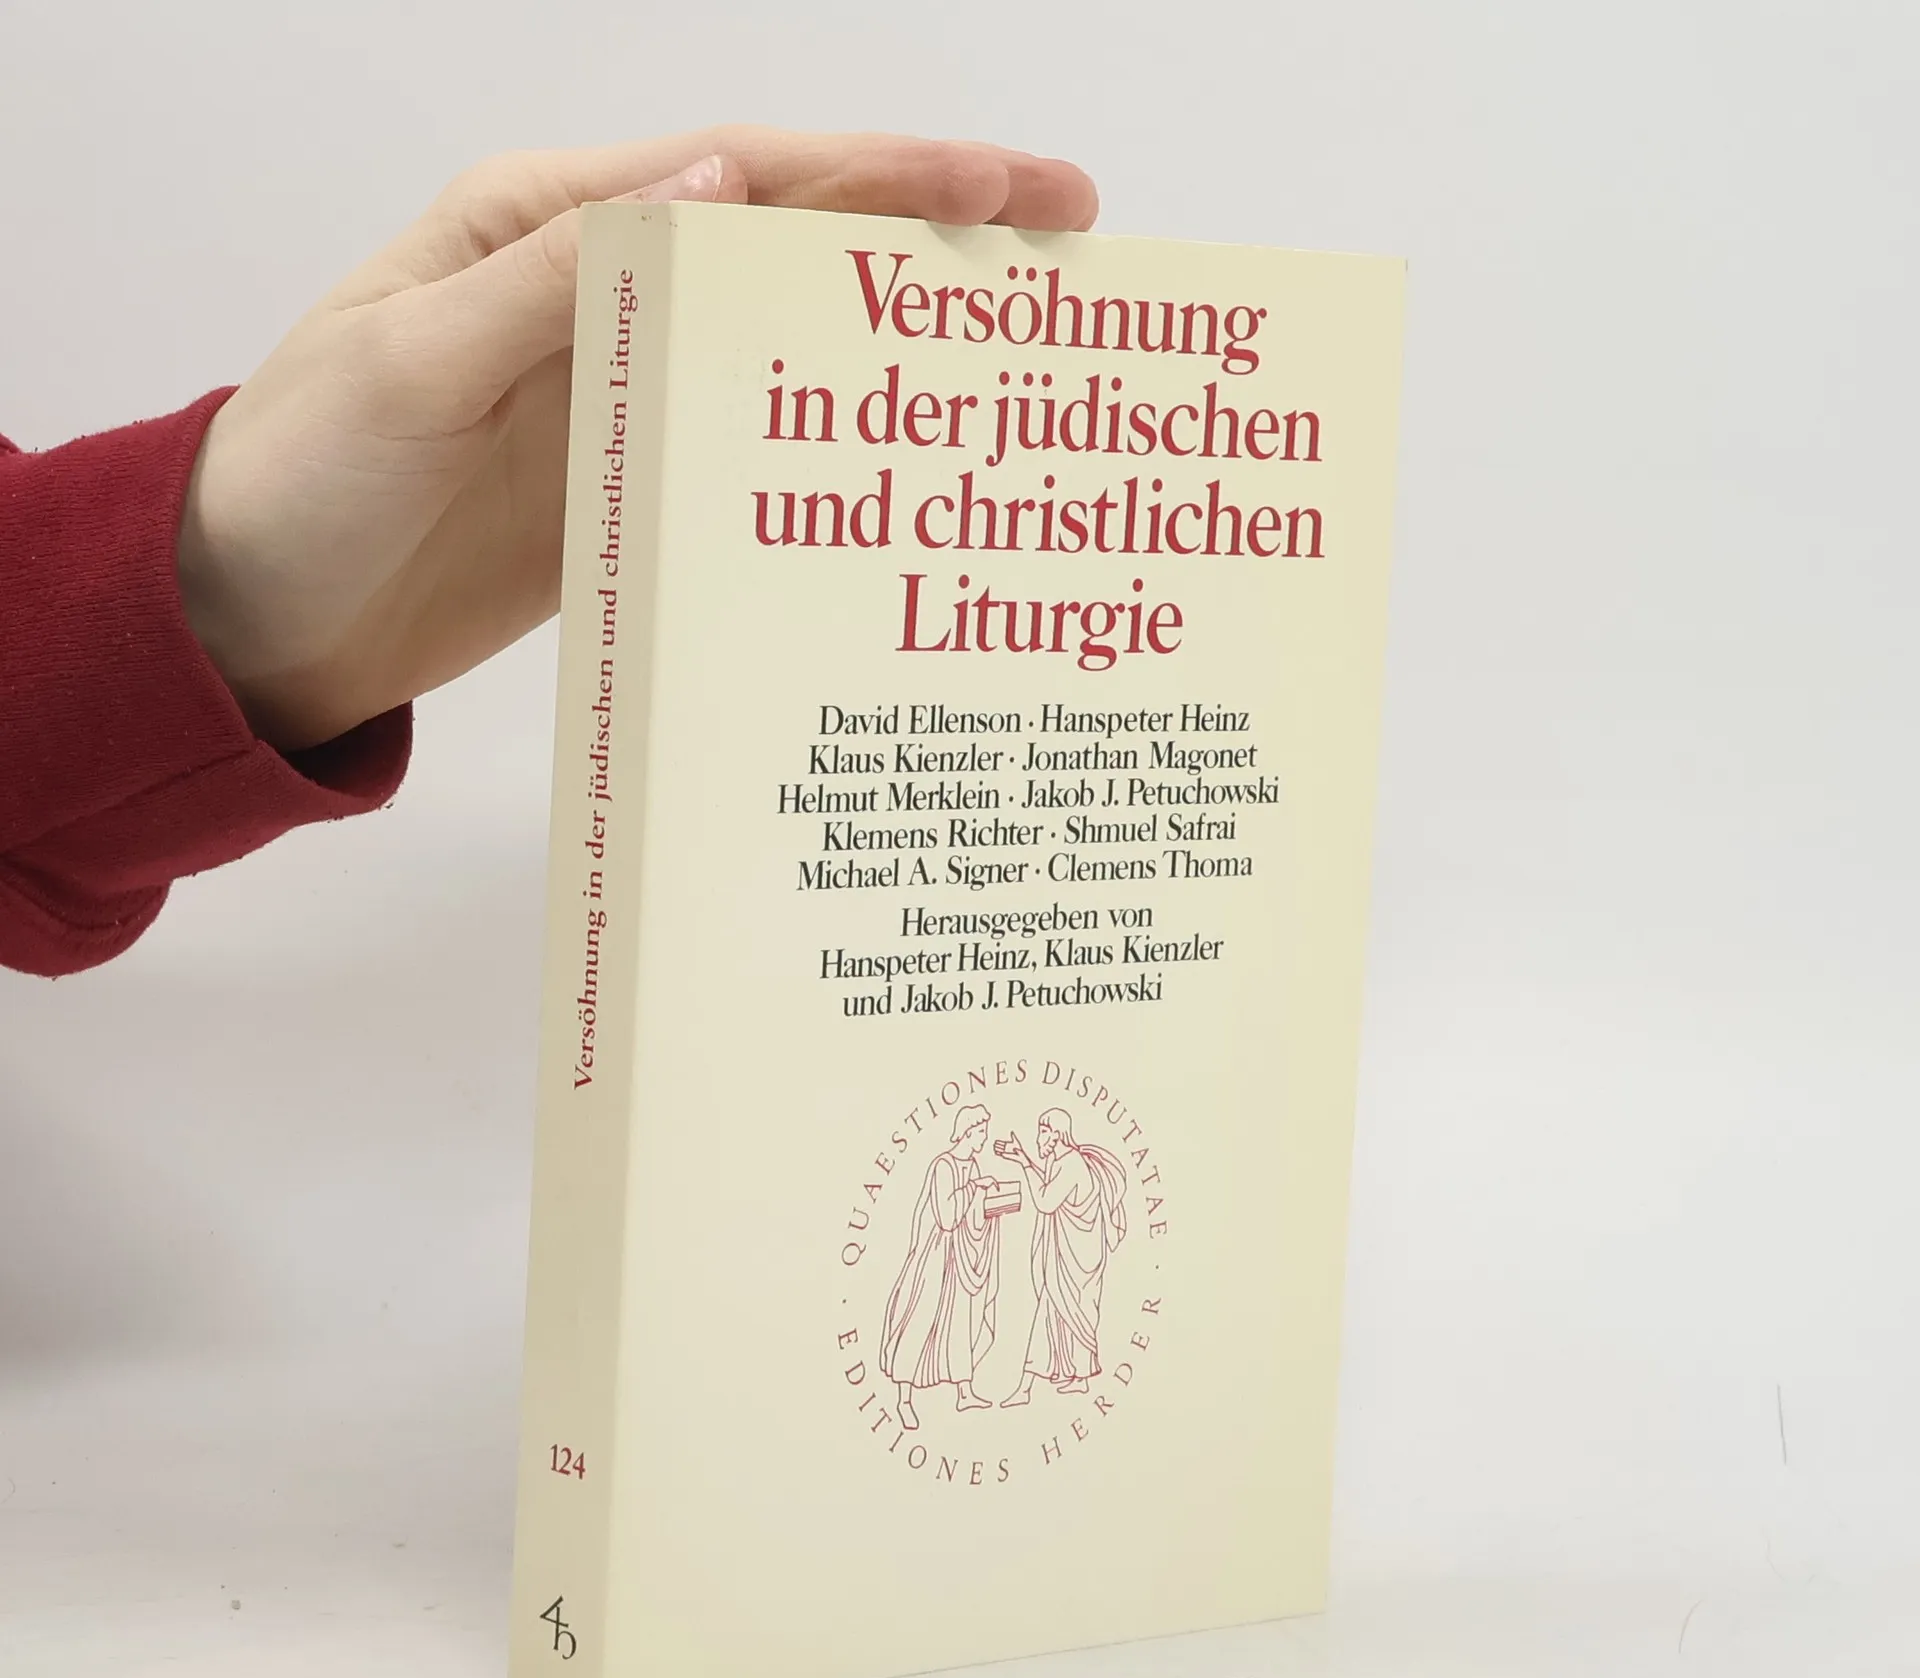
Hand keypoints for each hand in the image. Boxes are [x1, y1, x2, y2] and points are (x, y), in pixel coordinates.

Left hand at [175, 130, 1098, 749]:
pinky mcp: (631, 484)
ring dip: (899, 342)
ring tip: (1023, 355)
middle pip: (792, 247)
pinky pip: (750, 448)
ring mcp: (625, 394)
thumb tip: (715, 190)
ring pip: (788, 347)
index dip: (885, 177)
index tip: (1008, 190)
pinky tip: (911, 472)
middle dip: (934, 237)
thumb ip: (559, 283)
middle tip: (1070, 244)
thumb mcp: (410, 368)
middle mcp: (602, 297)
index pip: (745, 178)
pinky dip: (835, 450)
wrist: (254, 624)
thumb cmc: (301, 481)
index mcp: (548, 230)